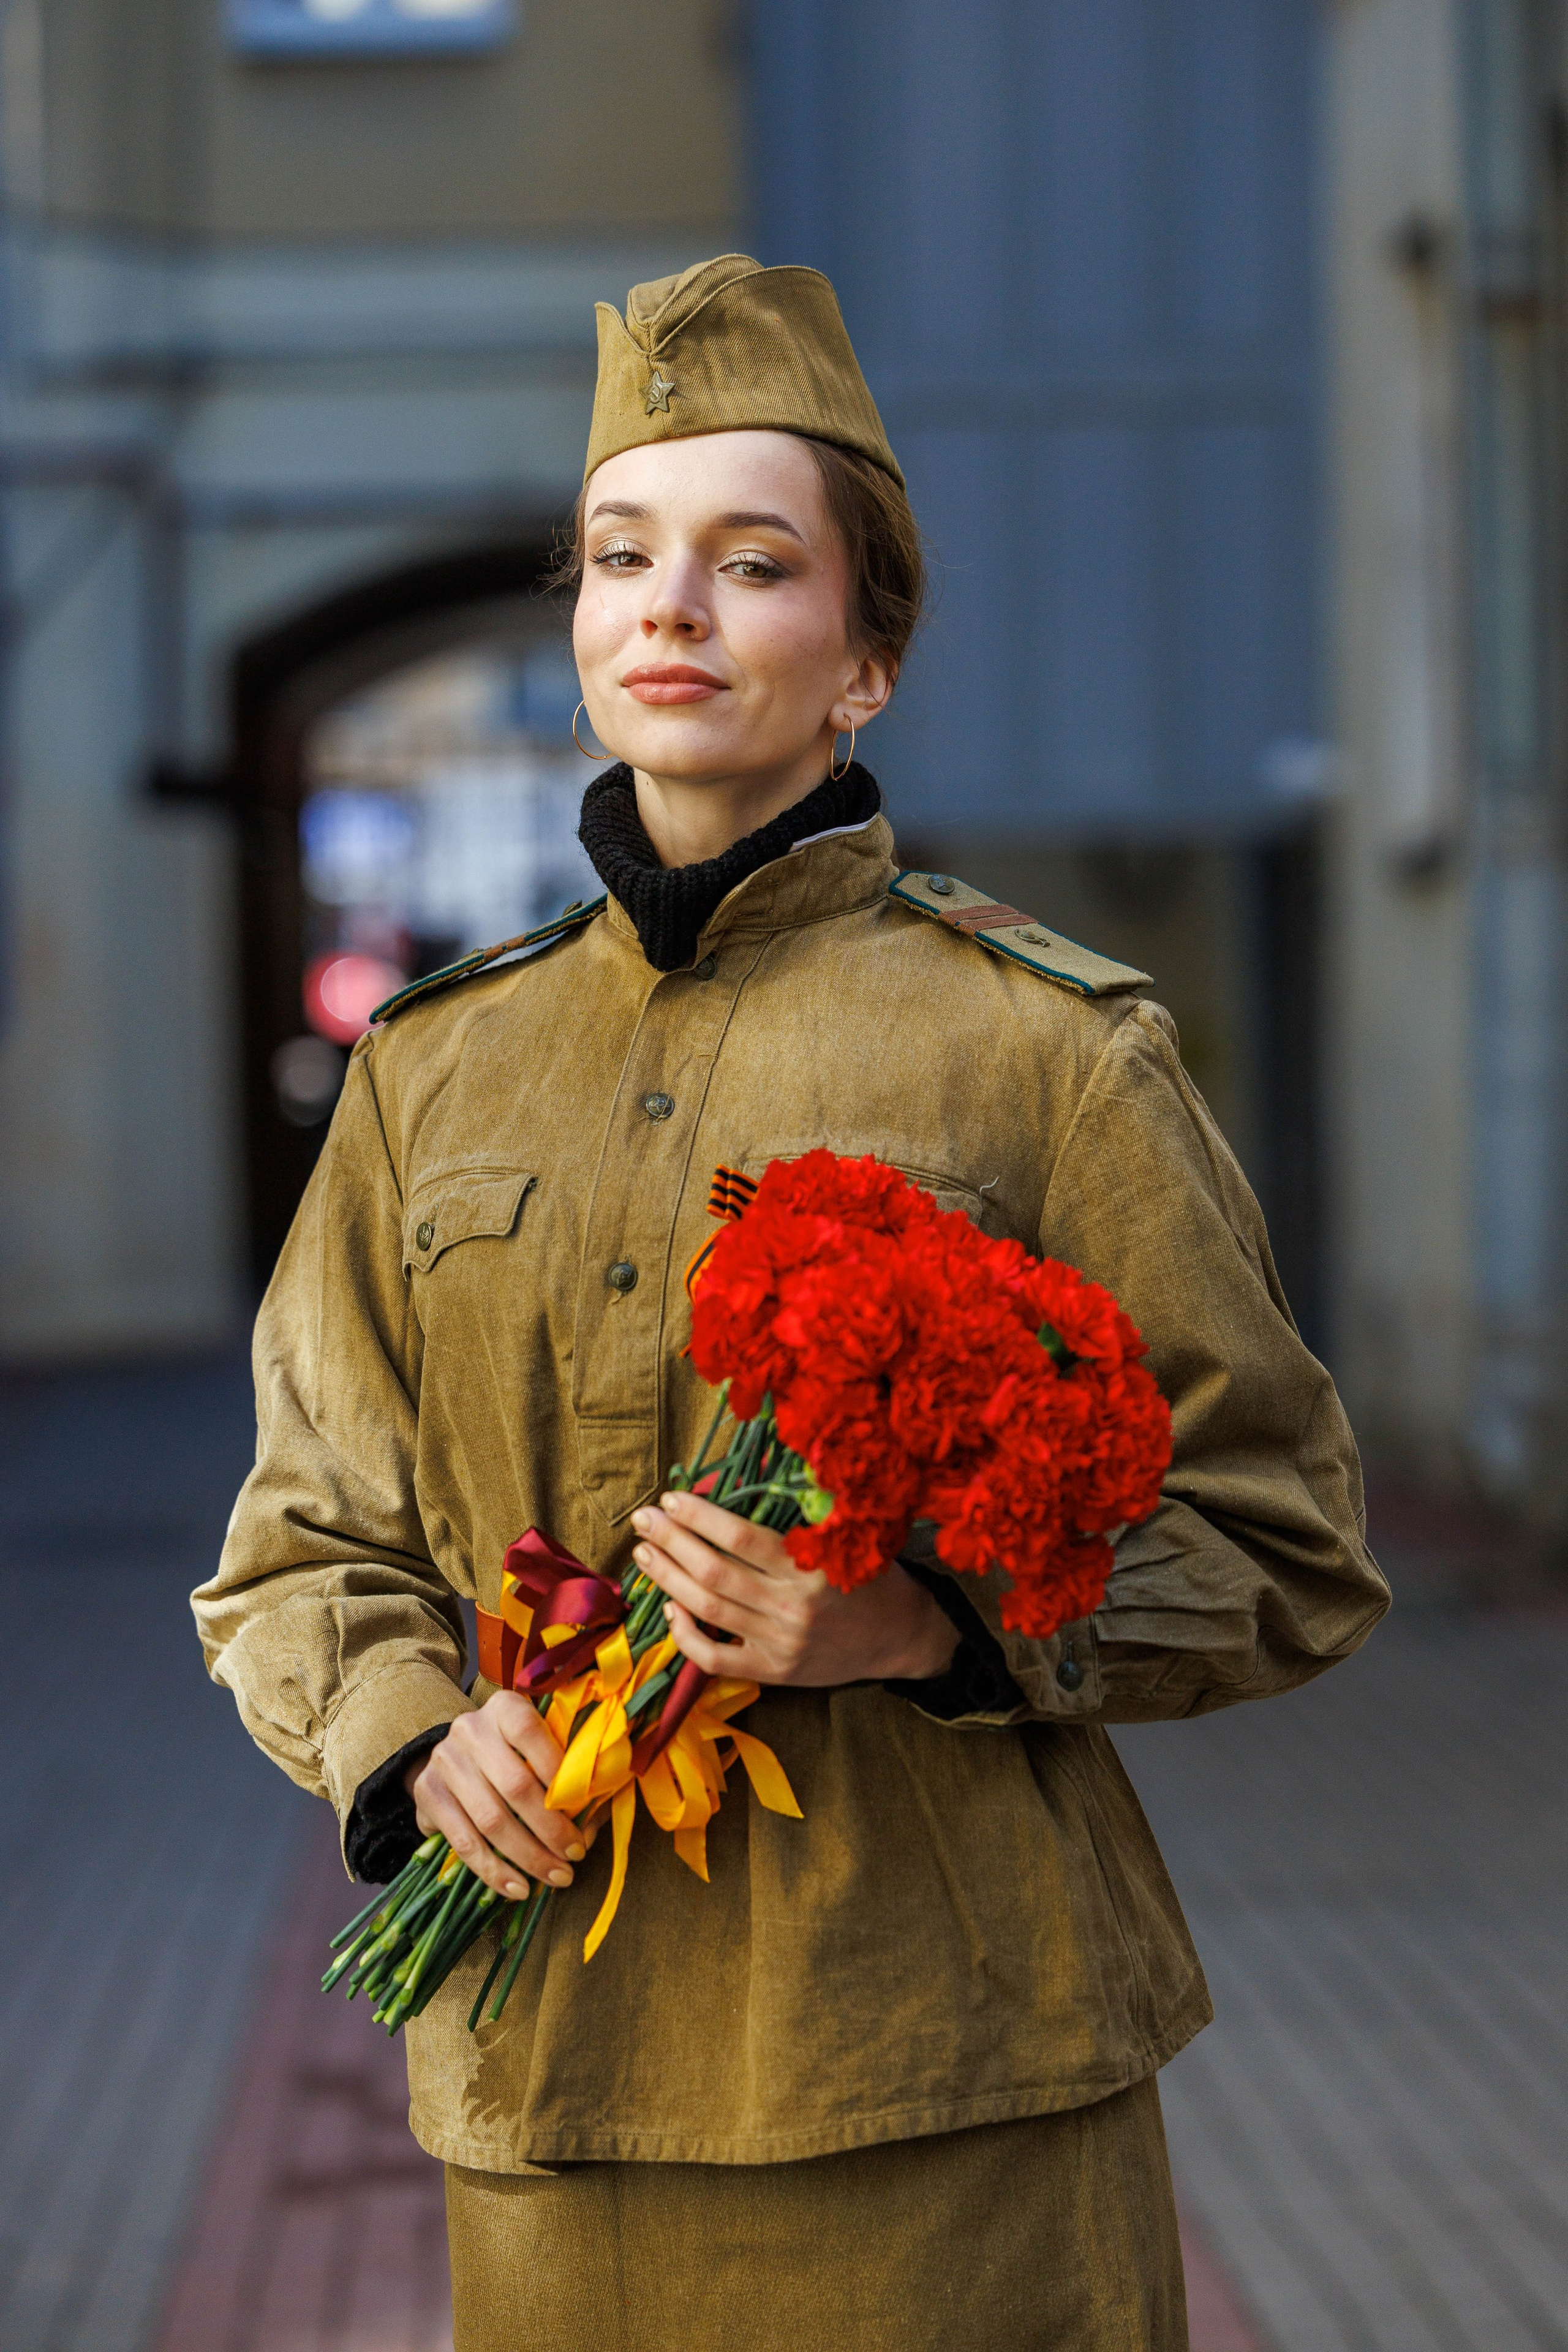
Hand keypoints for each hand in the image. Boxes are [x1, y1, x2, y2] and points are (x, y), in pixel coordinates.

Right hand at [404, 1693, 590, 1901]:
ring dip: (528, 1857)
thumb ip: (569, 1780)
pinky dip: (494, 1871)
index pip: (531, 1732)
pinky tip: (518, 1888)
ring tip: (556, 1878)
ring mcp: (445, 1761)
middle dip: (551, 1829)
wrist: (456, 1756)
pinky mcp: (427, 1794)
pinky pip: (464, 1842)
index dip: (558, 1771)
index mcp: (505, 1708)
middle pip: (515, 1786)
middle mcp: (471, 1729)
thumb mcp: (542, 1751)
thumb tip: (588, 1829)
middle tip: (575, 1857)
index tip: (583, 1811)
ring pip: (491, 1819)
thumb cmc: (516, 1755)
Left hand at [630, 1490, 959, 1687]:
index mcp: (811, 1567)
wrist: (902, 1636)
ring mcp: (780, 1643)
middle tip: (643, 1518)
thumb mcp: (847, 1537)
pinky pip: (716, 1658)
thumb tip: (751, 1470)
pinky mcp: (774, 1672)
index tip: (672, 1498)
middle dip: (671, 1541)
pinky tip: (669, 1608)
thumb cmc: (870, 1576)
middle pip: (714, 1572)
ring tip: (644, 1552)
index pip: (740, 1537)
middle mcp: (793, 1606)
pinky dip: (686, 1635)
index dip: (699, 1516)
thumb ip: (805, 1512)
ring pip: (708, 1610)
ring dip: (668, 1578)